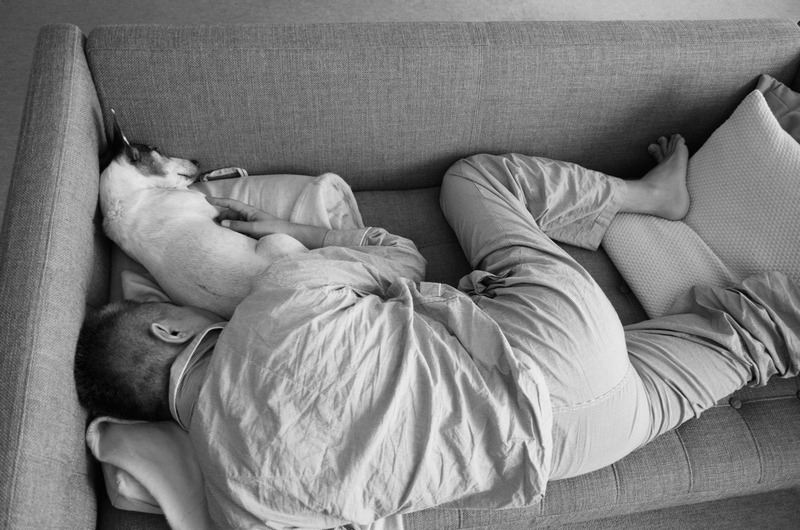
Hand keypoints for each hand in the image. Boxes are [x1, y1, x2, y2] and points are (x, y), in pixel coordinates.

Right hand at [205, 196, 328, 248]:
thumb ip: (238, 226)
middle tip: (207, 221)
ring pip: (233, 223)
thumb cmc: (274, 230)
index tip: (206, 199)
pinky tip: (226, 237)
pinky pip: (238, 230)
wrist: (288, 236)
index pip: (230, 203)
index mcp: (249, 211)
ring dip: (225, 225)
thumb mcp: (254, 228)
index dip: (218, 201)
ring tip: (214, 230)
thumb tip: (222, 223)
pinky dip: (231, 231)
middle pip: (229, 214)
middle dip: (219, 216)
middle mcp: (248, 216)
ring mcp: (250, 224)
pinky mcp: (252, 232)